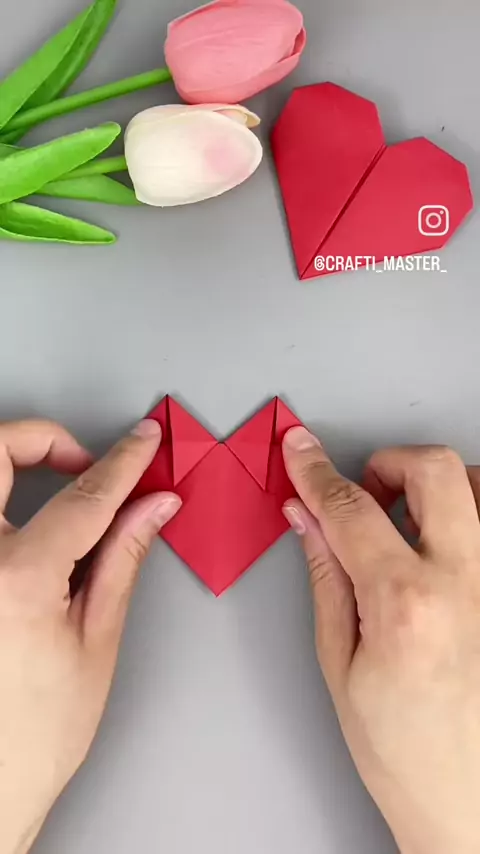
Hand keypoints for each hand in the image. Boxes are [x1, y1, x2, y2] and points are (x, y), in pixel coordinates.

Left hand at [0, 419, 179, 853]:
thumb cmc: (35, 733)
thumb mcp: (96, 640)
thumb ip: (123, 557)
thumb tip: (152, 506)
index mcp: (16, 580)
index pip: (83, 496)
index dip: (123, 462)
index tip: (144, 442)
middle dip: (44, 438)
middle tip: (84, 458)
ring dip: (16, 465)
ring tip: (58, 485)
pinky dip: (4, 505)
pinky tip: (28, 522)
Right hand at [283, 428, 479, 853]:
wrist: (470, 804)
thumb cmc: (405, 753)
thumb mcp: (340, 665)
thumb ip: (327, 577)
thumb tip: (307, 520)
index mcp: (407, 604)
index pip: (351, 508)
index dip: (316, 471)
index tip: (301, 451)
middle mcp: (468, 584)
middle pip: (434, 469)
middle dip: (387, 463)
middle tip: (365, 492)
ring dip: (437, 487)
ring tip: (410, 523)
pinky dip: (472, 515)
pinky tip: (447, 546)